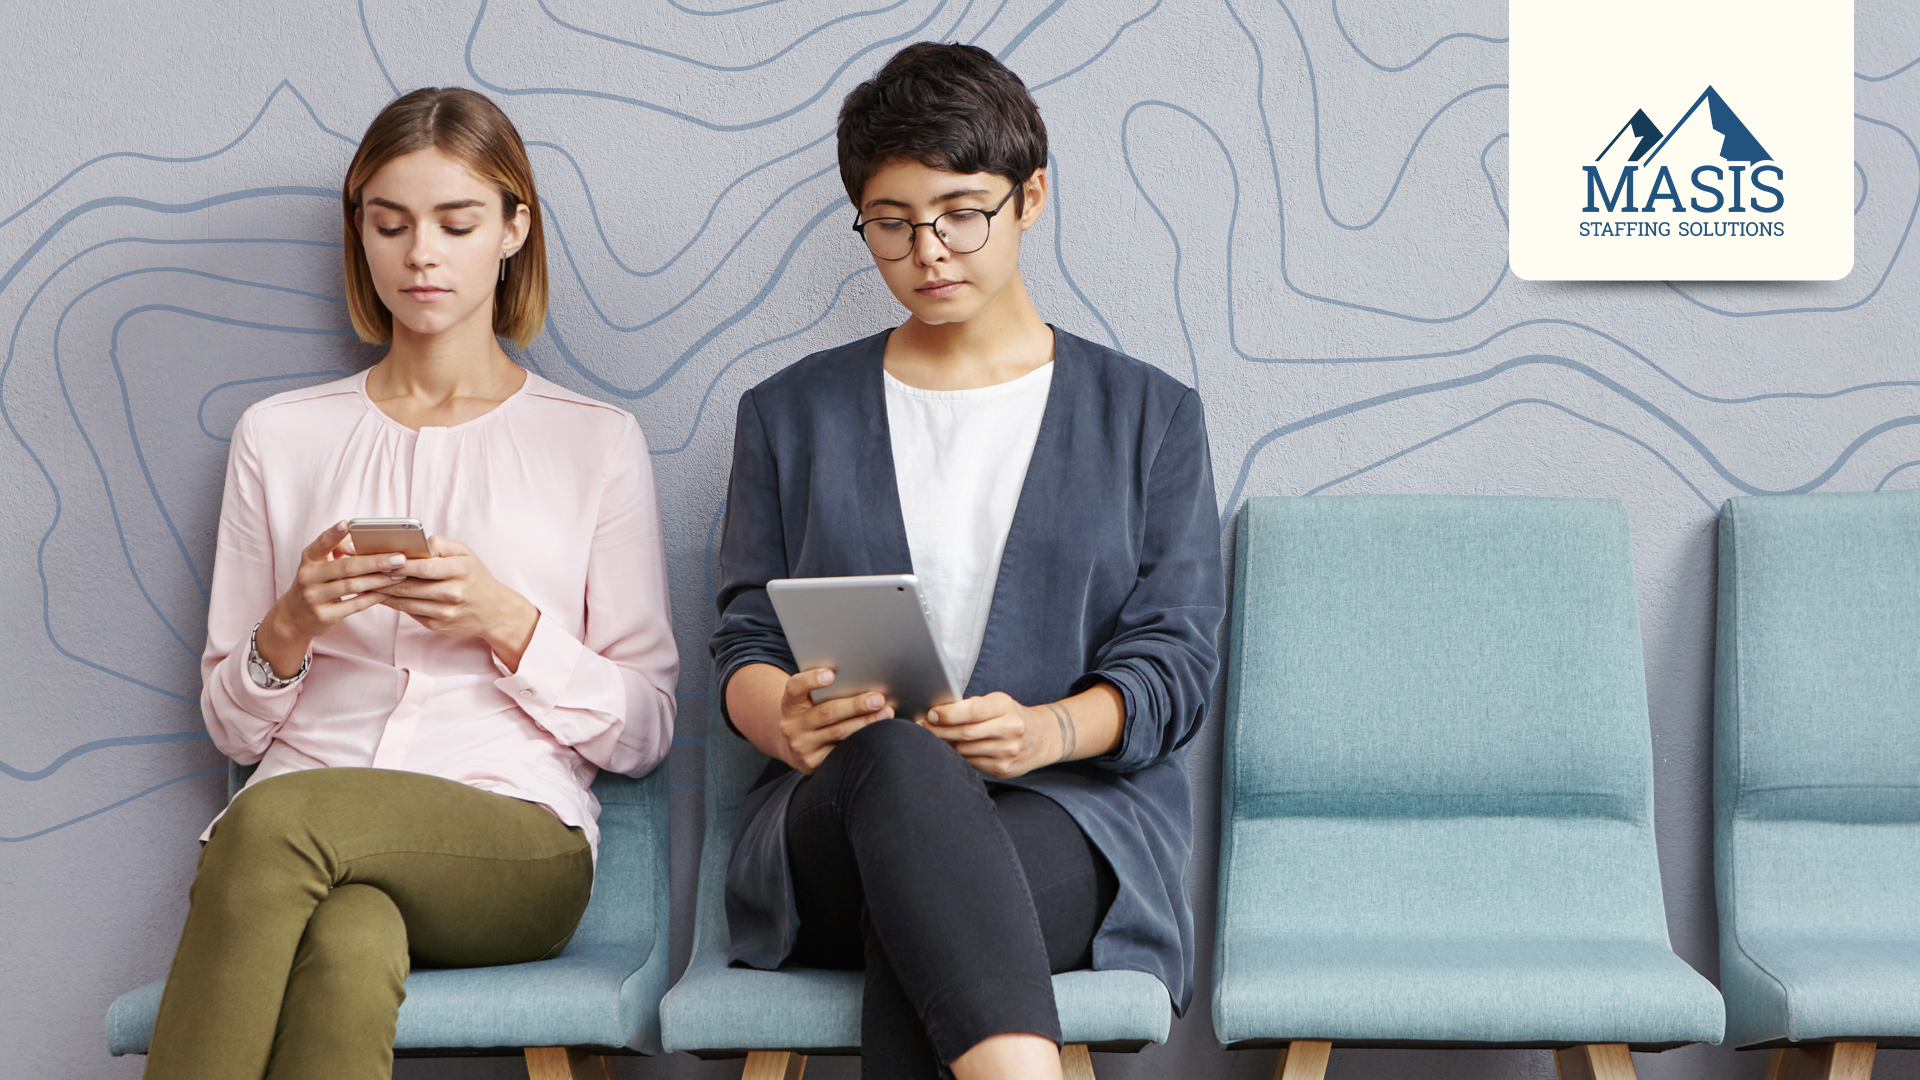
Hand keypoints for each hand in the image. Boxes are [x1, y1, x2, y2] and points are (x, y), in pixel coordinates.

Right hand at [255, 521, 409, 675]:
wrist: (294, 617)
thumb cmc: (316, 583)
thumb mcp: (319, 565)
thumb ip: (338, 550)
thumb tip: (360, 541)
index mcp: (309, 558)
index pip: (322, 543)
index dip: (334, 534)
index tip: (348, 523)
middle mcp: (308, 576)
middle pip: (346, 566)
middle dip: (376, 562)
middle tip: (399, 558)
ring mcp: (314, 597)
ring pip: (352, 586)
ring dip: (379, 580)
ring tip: (400, 575)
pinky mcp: (323, 616)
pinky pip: (354, 605)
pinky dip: (373, 598)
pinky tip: (388, 592)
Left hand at [374, 536, 539, 668]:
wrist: (494, 611)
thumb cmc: (475, 577)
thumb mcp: (465, 553)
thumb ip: (440, 545)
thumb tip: (413, 543)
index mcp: (461, 570)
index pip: (424, 566)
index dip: (400, 563)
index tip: (380, 558)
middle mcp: (453, 593)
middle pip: (410, 585)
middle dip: (384, 578)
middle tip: (363, 570)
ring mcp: (445, 612)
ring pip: (405, 601)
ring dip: (384, 592)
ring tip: (367, 582)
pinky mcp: (438, 625)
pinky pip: (409, 613)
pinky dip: (394, 603)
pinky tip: (383, 595)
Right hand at [775, 668, 893, 773]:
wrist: (795, 744)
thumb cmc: (811, 712)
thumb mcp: (808, 699)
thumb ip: (826, 689)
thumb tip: (861, 677)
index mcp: (790, 703)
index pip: (795, 688)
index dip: (811, 680)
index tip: (831, 674)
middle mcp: (792, 725)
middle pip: (827, 712)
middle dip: (855, 705)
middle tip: (878, 699)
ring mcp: (802, 745)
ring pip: (838, 732)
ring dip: (866, 722)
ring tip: (886, 713)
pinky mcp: (813, 762)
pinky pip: (842, 751)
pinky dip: (862, 740)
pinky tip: (879, 733)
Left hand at [924, 692, 1067, 779]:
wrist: (1041, 737)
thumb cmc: (1011, 716)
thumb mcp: (998, 703)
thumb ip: (972, 707)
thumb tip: (937, 714)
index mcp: (1006, 707)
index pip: (973, 711)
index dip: (948, 714)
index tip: (931, 715)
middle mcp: (1010, 729)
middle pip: (966, 733)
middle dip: (940, 731)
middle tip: (924, 727)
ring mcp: (1008, 752)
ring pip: (965, 750)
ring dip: (947, 744)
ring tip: (937, 737)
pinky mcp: (1003, 769)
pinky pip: (971, 763)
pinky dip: (959, 756)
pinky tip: (954, 749)